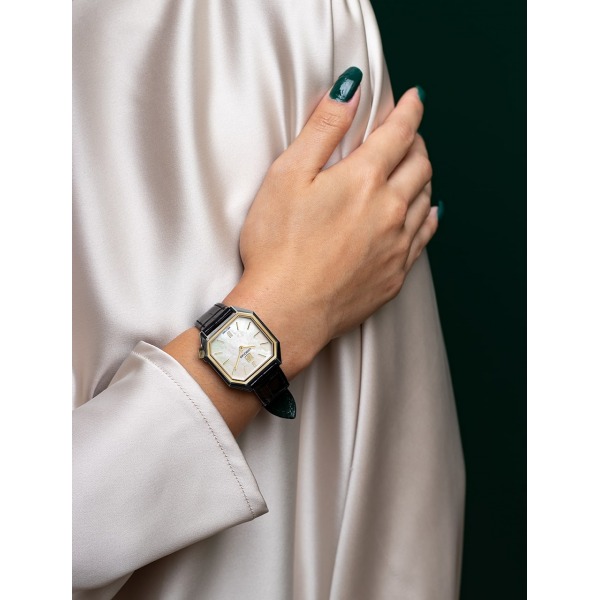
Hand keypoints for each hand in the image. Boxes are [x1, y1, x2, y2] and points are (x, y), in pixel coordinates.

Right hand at [225, 70, 438, 378]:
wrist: (286, 312)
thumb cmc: (278, 248)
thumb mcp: (287, 176)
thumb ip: (323, 130)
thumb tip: (350, 92)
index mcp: (364, 180)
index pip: (399, 133)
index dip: (409, 110)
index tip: (415, 99)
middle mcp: (390, 209)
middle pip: (420, 164)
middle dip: (416, 142)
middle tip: (409, 135)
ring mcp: (396, 245)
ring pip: (427, 198)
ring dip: (423, 176)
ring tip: (413, 170)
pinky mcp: (395, 274)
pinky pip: (425, 236)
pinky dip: (429, 215)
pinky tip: (427, 212)